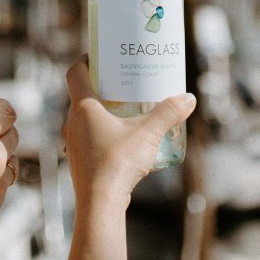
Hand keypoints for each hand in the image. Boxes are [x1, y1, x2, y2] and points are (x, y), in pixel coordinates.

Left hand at [63, 58, 194, 211]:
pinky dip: (103, 133)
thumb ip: (168, 113)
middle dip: (101, 86)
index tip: (100, 56)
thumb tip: (188, 98)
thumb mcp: (148, 133)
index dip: (86, 60)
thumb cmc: (118, 162)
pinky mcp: (79, 161)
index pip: (74, 72)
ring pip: (85, 118)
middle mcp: (72, 121)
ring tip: (126, 111)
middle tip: (122, 82)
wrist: (100, 203)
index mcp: (82, 107)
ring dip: (102, 112)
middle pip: (82, 95)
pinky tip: (124, 142)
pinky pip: (89, 138)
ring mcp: (73, 143)